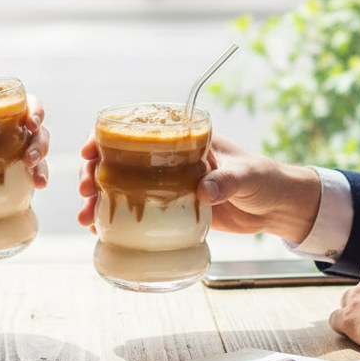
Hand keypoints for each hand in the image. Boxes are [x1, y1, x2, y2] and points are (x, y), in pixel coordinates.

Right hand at [77, 131, 321, 239]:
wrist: (274, 207)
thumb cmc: (263, 178)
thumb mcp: (246, 176)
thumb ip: (226, 181)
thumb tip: (204, 190)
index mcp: (182, 139)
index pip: (135, 130)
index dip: (105, 138)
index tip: (89, 152)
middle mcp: (167, 159)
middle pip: (118, 160)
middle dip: (94, 173)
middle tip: (85, 190)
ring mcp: (165, 184)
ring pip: (120, 187)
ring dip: (98, 200)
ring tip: (86, 218)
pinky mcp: (169, 209)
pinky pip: (135, 211)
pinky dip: (114, 220)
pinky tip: (99, 230)